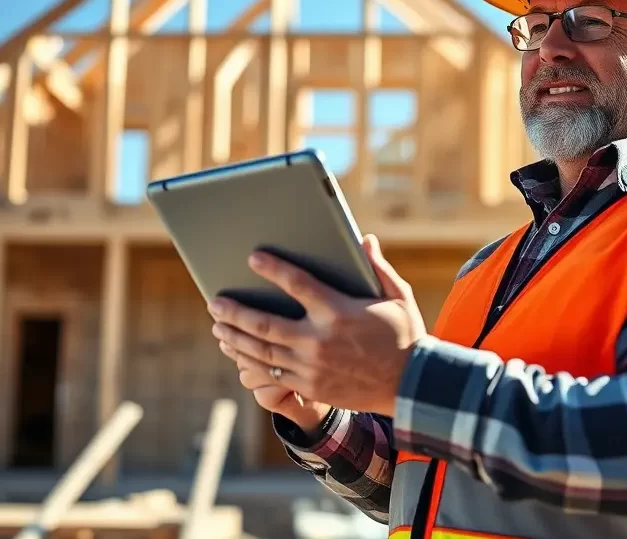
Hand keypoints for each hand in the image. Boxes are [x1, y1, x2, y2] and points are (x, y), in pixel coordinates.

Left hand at [209, 234, 426, 416]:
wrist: (411, 386)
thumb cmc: (405, 335)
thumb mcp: (398, 296)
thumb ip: (377, 267)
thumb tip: (365, 239)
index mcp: (339, 310)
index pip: (298, 283)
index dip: (273, 269)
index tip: (252, 258)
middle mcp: (320, 339)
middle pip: (265, 323)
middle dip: (236, 311)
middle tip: (215, 301)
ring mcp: (311, 366)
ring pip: (261, 350)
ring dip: (235, 336)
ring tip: (218, 325)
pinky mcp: (310, 386)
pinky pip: (271, 373)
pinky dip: (250, 361)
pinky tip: (237, 352)